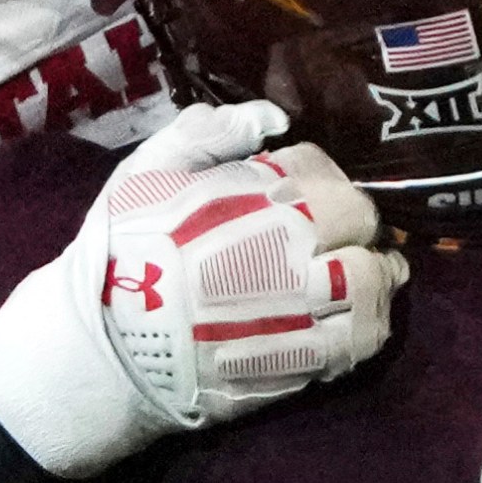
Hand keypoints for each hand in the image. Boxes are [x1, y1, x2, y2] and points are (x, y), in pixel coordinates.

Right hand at [0, 101, 406, 479]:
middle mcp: (293, 253)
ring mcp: (303, 313)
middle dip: (358, 225)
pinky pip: (361, 343)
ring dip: (376, 276)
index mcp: (260, 200)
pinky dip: (367, 325)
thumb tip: (272, 117)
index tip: (307, 193)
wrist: (105, 350)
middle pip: (363, 226)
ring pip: (373, 286)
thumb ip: (206, 133)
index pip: (326, 174)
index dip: (320, 180)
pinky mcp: (303, 365)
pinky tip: (351, 319)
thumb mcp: (145, 173)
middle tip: (346, 233)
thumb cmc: (124, 253)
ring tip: (364, 276)